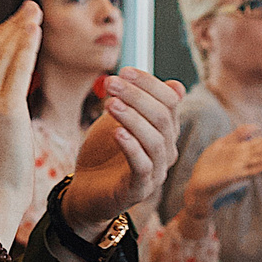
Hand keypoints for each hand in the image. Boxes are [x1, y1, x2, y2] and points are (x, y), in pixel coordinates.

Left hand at [59, 67, 185, 239]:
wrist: (86, 190)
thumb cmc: (104, 152)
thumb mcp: (118, 121)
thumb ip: (138, 103)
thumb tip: (176, 84)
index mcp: (165, 130)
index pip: (170, 100)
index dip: (149, 83)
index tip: (123, 71)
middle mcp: (166, 150)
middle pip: (163, 117)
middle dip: (136, 96)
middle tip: (111, 83)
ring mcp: (156, 171)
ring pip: (155, 141)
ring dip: (132, 118)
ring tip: (110, 104)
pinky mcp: (140, 189)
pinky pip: (143, 166)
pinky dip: (132, 147)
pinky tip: (117, 133)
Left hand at [181, 129, 261, 221]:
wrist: (198, 182)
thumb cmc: (210, 165)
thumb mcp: (222, 144)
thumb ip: (238, 135)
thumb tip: (257, 126)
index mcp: (242, 150)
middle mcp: (244, 158)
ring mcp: (240, 167)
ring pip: (260, 159)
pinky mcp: (233, 175)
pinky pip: (248, 171)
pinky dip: (258, 168)